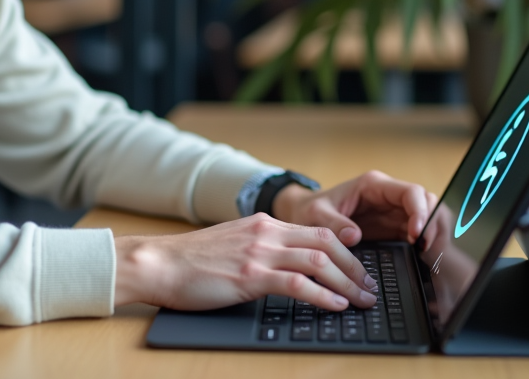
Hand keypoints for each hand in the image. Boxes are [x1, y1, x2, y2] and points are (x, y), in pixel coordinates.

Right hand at [114, 214, 378, 311]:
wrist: (158, 263)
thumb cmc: (189, 260)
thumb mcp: (232, 243)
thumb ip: (258, 247)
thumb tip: (283, 265)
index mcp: (263, 223)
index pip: (317, 230)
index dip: (346, 249)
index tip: (361, 266)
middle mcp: (266, 232)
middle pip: (326, 242)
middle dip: (355, 267)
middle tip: (370, 287)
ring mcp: (259, 252)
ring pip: (318, 261)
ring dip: (347, 282)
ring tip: (362, 300)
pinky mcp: (250, 275)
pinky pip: (297, 282)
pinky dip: (322, 295)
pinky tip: (335, 305)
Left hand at [271, 170, 439, 247]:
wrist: (305, 215)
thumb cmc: (310, 210)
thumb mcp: (316, 215)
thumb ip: (333, 224)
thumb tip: (354, 236)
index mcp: (374, 186)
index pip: (411, 192)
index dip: (420, 211)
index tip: (416, 234)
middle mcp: (388, 197)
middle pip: (427, 202)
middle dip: (432, 224)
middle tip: (426, 249)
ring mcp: (394, 212)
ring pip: (428, 216)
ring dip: (432, 234)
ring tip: (427, 255)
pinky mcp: (394, 228)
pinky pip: (418, 233)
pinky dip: (425, 244)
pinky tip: (421, 258)